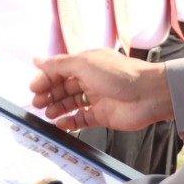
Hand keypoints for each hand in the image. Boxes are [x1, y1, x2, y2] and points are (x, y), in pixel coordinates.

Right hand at [30, 51, 173, 132]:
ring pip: (71, 103)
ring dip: (57, 108)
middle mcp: (91, 79)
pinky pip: (81, 119)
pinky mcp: (102, 116)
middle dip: (49, 94)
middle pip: (63, 87)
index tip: (34, 88)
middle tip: (38, 103)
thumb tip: (37, 60)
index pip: (59, 70)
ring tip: (48, 113)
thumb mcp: (85, 63)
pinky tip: (60, 124)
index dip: (46, 79)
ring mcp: (97, 98)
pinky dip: (70, 122)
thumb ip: (59, 64)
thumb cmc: (121, 75)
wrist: (149, 95)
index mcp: (86, 63)